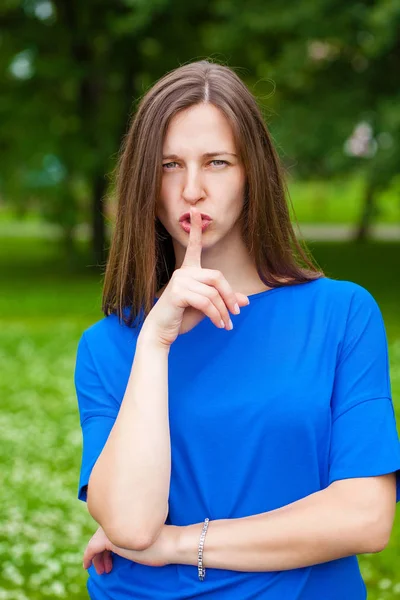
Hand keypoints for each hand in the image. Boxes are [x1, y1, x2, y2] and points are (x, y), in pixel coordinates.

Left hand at [83, 525, 178, 572]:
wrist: (168, 543)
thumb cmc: (161, 542)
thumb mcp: (143, 537)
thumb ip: (132, 535)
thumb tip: (123, 545)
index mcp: (126, 518)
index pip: (110, 529)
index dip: (108, 546)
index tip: (110, 559)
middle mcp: (118, 520)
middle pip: (102, 536)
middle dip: (102, 553)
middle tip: (106, 567)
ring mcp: (113, 529)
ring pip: (96, 543)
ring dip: (97, 558)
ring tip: (103, 570)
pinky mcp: (109, 539)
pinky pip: (92, 549)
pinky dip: (88, 557)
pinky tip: (88, 566)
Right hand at [142, 206, 249, 346]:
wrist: (161, 331)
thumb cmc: (182, 317)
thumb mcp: (207, 308)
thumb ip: (223, 301)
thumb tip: (246, 301)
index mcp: (188, 271)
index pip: (194, 246)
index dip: (196, 228)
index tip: (196, 210)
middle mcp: (183, 272)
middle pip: (217, 277)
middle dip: (229, 296)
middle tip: (237, 312)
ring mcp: (179, 281)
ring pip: (213, 293)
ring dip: (223, 311)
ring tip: (226, 325)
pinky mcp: (178, 293)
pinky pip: (206, 302)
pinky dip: (216, 315)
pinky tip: (219, 325)